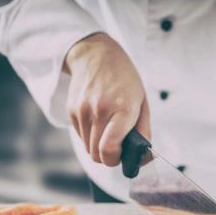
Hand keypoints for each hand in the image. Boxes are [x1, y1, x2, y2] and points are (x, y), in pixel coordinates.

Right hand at [64, 33, 149, 165]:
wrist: (96, 55)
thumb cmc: (124, 80)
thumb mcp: (142, 102)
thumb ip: (143, 131)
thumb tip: (142, 157)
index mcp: (122, 109)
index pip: (109, 148)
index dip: (115, 160)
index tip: (121, 156)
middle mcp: (99, 110)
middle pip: (97, 154)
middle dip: (108, 156)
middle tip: (118, 146)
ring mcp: (82, 111)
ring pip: (88, 148)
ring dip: (99, 147)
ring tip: (109, 131)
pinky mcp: (72, 111)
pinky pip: (81, 137)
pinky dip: (90, 137)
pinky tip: (98, 122)